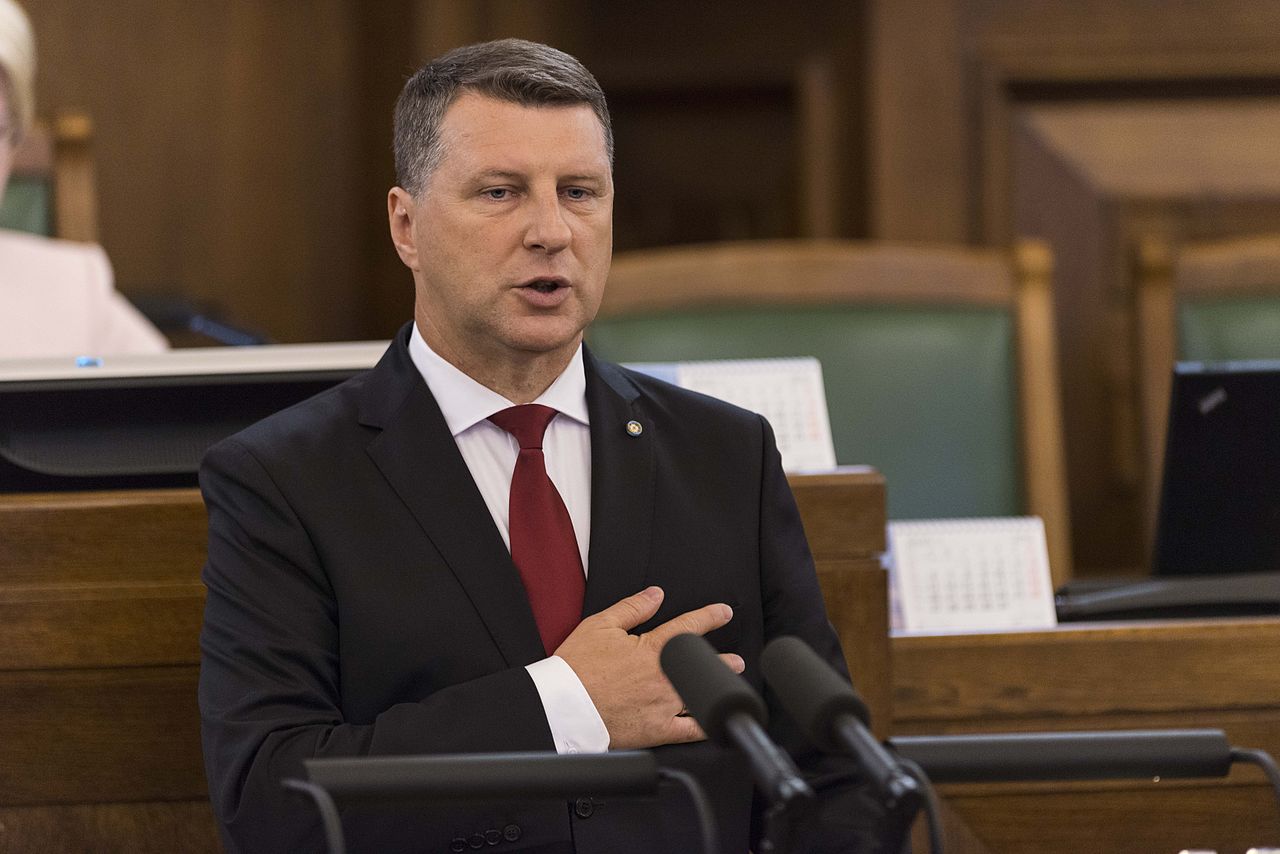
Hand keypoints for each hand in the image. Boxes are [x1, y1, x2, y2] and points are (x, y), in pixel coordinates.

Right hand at [554, 586, 744, 749]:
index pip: (689, 627)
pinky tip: (715, 722)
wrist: (563, 706)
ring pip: (700, 694)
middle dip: (721, 660)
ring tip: (729, 686)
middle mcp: (664, 676)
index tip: (724, 612)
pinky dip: (706, 726)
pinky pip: (690, 731)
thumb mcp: (600, 625)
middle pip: (700, 664)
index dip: (710, 616)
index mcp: (653, 648)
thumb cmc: (577, 667)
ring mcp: (664, 705)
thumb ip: (632, 608)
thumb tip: (655, 594)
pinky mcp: (658, 730)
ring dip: (717, 688)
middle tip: (735, 660)